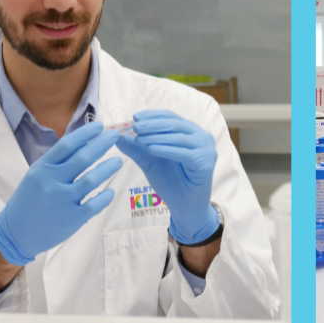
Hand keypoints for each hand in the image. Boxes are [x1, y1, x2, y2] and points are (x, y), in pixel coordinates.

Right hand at [0, 122, 121, 265]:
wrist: (17, 232)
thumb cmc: (30, 198)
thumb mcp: (37, 174)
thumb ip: (58, 161)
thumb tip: (84, 140)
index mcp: (42, 168)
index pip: (67, 145)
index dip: (85, 133)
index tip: (99, 126)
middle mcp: (52, 182)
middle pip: (82, 158)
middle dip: (102, 144)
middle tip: (115, 136)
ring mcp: (62, 200)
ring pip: (92, 180)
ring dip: (108, 168)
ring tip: (118, 161)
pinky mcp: (71, 218)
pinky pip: (94, 204)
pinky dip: (105, 197)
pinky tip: (110, 191)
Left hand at [116, 109, 219, 245]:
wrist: (185, 207)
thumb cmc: (171, 182)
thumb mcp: (150, 162)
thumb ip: (136, 148)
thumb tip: (116, 135)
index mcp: (190, 132)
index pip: (171, 117)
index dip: (153, 115)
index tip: (134, 117)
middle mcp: (201, 136)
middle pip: (175, 124)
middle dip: (153, 125)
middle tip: (135, 127)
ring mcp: (207, 149)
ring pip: (179, 137)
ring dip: (157, 137)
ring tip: (139, 138)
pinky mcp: (206, 162)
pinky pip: (184, 153)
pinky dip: (167, 150)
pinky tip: (151, 149)